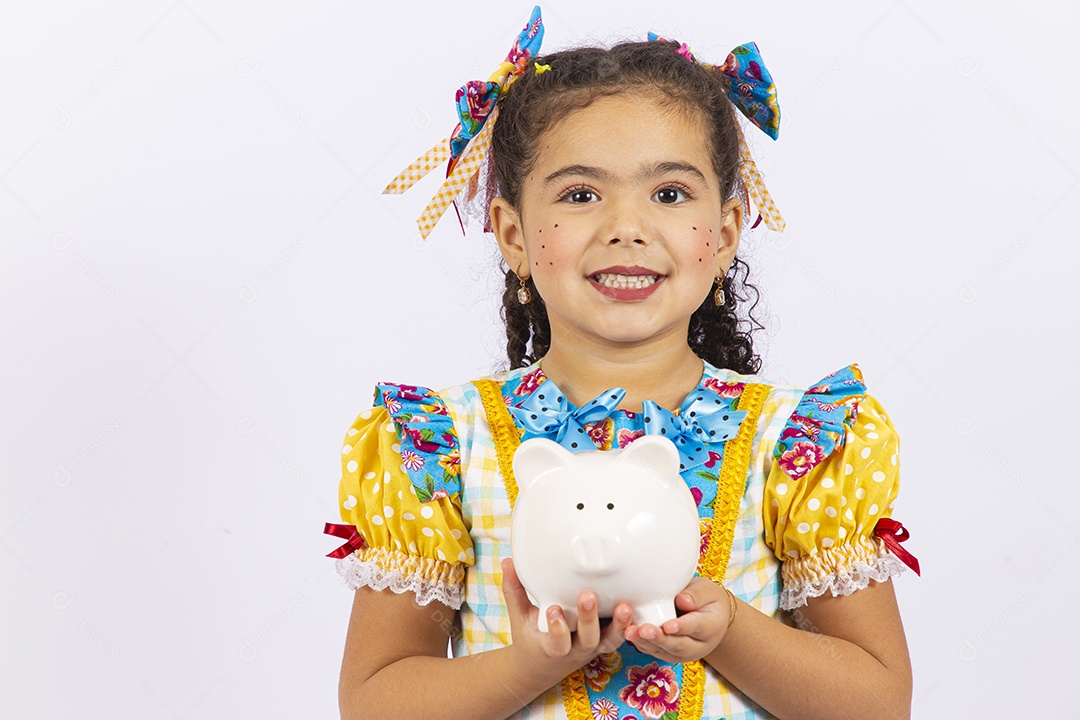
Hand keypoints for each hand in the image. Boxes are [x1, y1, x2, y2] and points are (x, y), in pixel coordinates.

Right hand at [500, 557, 631, 685]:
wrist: (542, 667)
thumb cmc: (531, 637)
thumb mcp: (519, 617)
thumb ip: (514, 590)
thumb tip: (508, 562)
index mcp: (552, 647)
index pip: (557, 642)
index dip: (557, 628)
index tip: (553, 609)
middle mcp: (576, 650)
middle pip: (587, 640)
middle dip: (589, 619)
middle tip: (588, 596)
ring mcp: (593, 647)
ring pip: (609, 641)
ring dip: (618, 625)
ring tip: (625, 606)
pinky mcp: (604, 642)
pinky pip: (620, 636)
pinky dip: (628, 626)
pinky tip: (636, 609)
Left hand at [623, 577, 731, 663]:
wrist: (709, 616)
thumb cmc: (707, 600)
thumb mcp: (707, 591)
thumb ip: (696, 595)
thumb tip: (682, 601)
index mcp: (712, 627)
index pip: (697, 627)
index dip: (681, 627)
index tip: (668, 625)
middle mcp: (698, 645)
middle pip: (678, 645)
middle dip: (659, 639)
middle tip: (644, 630)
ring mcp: (683, 653)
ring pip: (664, 651)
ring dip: (646, 643)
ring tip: (631, 633)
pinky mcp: (669, 654)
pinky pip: (655, 651)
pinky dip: (641, 644)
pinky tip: (629, 635)